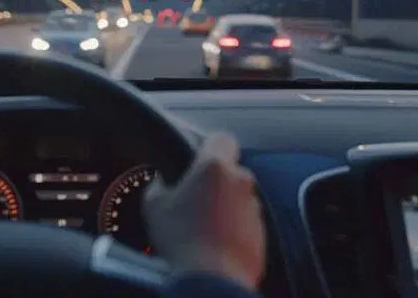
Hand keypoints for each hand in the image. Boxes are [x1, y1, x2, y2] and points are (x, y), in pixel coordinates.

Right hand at [143, 132, 265, 290]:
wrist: (212, 280)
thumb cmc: (182, 240)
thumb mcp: (155, 206)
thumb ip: (158, 184)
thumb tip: (160, 182)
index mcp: (214, 166)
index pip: (221, 138)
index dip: (209, 146)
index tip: (197, 158)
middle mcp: (241, 181)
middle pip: (229, 170)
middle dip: (214, 182)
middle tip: (193, 199)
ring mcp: (254, 206)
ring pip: (239, 196)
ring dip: (225, 205)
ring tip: (203, 226)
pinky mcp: (263, 231)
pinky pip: (246, 221)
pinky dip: (234, 227)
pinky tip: (215, 242)